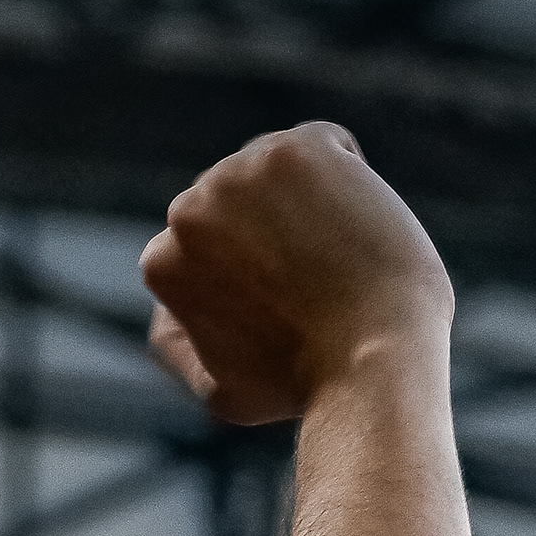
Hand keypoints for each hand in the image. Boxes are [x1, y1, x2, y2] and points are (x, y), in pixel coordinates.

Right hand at [139, 124, 454, 428]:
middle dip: (278, 229)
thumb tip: (163, 312)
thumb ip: (180, 347)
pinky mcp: (298, 150)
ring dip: (311, 202)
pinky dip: (351, 177)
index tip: (294, 305)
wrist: (372, 359)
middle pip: (240, 199)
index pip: (210, 244)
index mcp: (164, 261)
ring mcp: (242, 173)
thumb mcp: (219, 389)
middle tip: (321, 282)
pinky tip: (359, 228)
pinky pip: (328, 145)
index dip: (258, 273)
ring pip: (280, 169)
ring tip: (340, 259)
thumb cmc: (304, 384)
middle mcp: (190, 209)